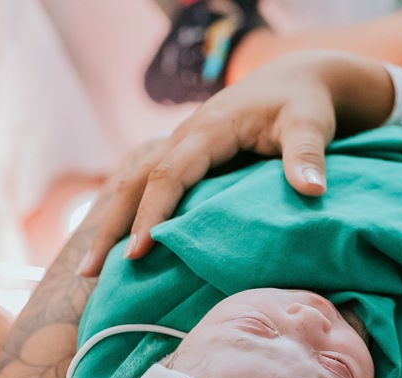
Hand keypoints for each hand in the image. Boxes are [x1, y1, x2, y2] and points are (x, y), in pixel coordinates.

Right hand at [79, 52, 344, 275]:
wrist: (296, 81)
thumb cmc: (304, 104)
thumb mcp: (311, 125)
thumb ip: (308, 155)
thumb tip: (313, 191)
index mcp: (210, 128)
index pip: (170, 174)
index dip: (152, 213)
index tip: (139, 252)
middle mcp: (186, 136)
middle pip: (135, 180)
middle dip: (111, 225)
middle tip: (88, 272)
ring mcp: (182, 147)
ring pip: (133, 184)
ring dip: (111, 223)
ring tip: (90, 270)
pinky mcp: (188, 159)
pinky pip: (149, 187)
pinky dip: (130, 215)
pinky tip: (120, 248)